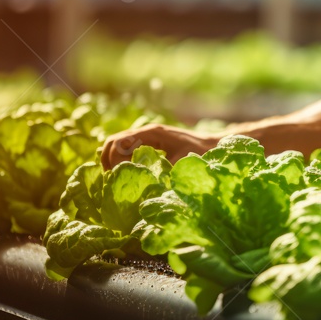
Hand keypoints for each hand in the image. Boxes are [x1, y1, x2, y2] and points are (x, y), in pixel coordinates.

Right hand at [100, 124, 218, 169]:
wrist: (213, 145)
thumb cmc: (200, 154)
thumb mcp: (180, 164)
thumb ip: (162, 173)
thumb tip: (143, 187)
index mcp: (151, 134)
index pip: (119, 142)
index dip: (113, 160)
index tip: (116, 177)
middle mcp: (146, 131)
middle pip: (113, 141)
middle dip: (107, 159)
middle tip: (109, 179)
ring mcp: (148, 135)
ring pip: (118, 143)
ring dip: (112, 159)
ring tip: (113, 178)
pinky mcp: (151, 142)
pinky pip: (128, 147)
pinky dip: (121, 158)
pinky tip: (124, 174)